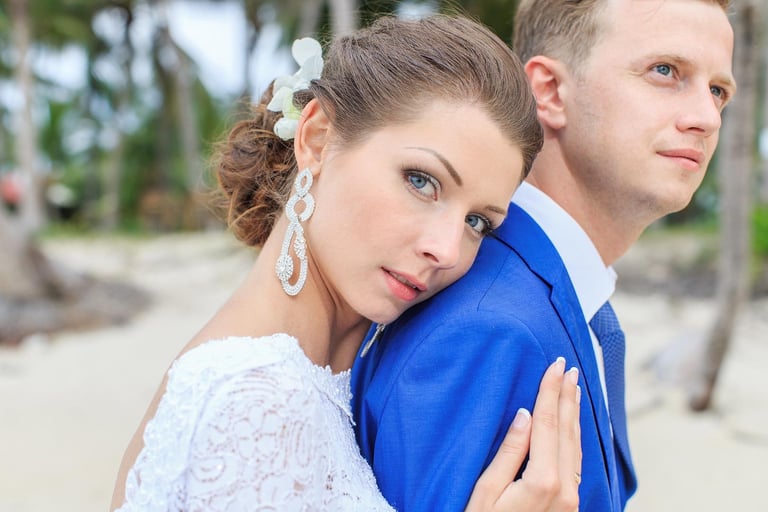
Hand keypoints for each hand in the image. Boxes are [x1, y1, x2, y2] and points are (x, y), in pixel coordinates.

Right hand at [465, 357, 581, 511]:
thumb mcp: (486, 492)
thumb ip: (510, 452)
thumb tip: (525, 415)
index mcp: (543, 480)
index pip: (547, 423)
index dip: (550, 392)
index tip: (555, 366)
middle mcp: (565, 488)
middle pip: (566, 430)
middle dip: (567, 396)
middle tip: (569, 368)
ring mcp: (570, 500)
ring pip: (576, 445)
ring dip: (574, 414)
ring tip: (574, 388)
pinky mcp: (568, 506)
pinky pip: (576, 462)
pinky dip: (575, 437)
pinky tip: (572, 427)